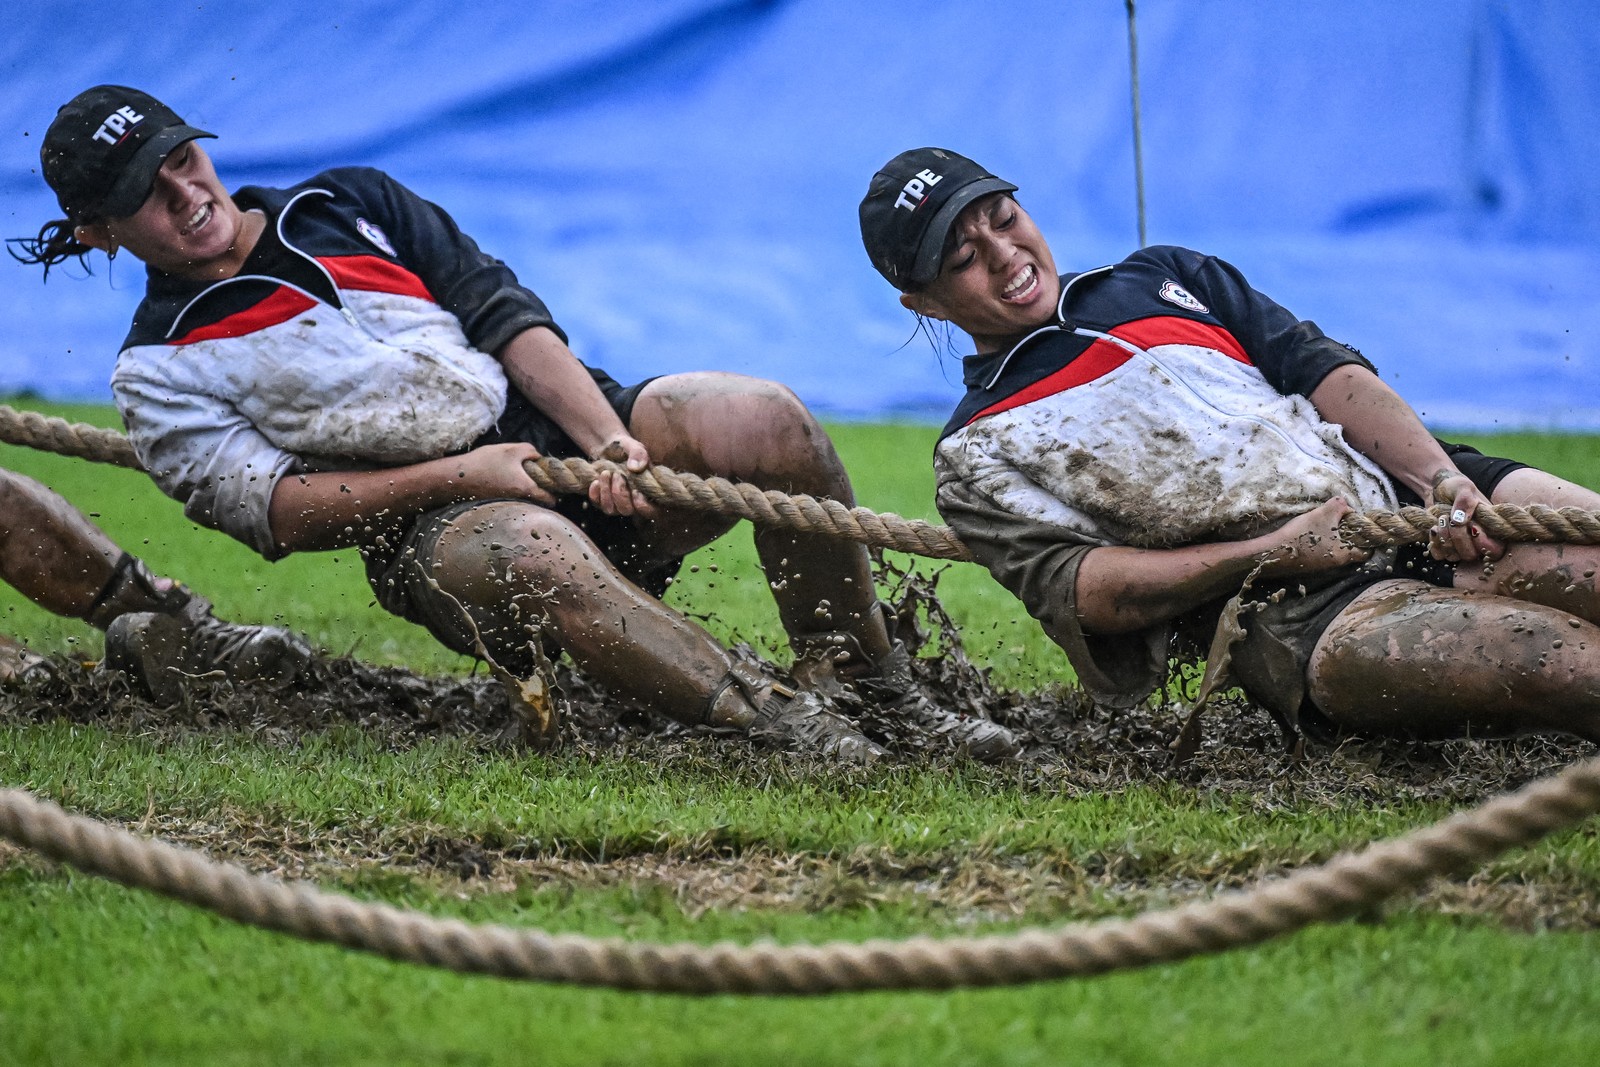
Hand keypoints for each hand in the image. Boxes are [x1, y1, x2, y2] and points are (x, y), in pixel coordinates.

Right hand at [450, 443, 556, 506]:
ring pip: (526, 501)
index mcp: (527, 489)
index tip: (553, 480)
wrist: (455, 478)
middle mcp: (520, 503)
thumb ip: (530, 451)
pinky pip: (513, 501)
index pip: (552, 500)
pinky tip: (502, 479)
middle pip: (539, 502)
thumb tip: (537, 458)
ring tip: (517, 475)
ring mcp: (509, 506)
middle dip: (541, 490)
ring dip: (526, 490)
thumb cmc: (484, 463)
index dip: (556, 490)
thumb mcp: (511, 450)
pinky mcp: (498, 506)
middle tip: (537, 475)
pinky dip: (512, 492)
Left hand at [588, 435, 656, 517]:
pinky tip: (596, 480)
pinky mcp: (602, 500)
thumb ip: (639, 454)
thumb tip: (635, 467)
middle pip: (628, 511)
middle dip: (620, 494)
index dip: (644, 507)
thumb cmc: (626, 448)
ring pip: (611, 510)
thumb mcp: (634, 446)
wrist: (608, 447)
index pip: (652, 511)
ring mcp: (617, 503)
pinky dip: (595, 493)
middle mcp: (634, 501)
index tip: (635, 491)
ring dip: (606, 492)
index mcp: (649, 491)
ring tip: (605, 473)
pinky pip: (597, 504)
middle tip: (617, 475)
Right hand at [1258, 497, 1373, 576]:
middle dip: (1348, 536)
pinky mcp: (1308, 565)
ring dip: (1334, 539)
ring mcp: (1321, 567)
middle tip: (1342, 522)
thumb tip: (1345, 505)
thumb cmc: (1302, 534)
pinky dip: (1321, 544)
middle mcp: (1335, 565)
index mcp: (1344, 555)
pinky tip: (1311, 533)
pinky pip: (1322, 554)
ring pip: (1335, 551)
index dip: (1368, 539)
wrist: (1273, 552)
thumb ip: (1339, 506)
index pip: (1367, 552)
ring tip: (1325, 525)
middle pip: (1350, 550)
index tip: (1361, 527)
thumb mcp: (1323, 514)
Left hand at [1428, 471, 1503, 562]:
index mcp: (1490, 528)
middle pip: (1471, 555)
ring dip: (1444, 538)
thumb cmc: (1455, 487)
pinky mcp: (1444, 546)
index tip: (1471, 525)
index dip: (1483, 542)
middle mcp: (1477, 540)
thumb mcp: (1463, 487)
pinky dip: (1434, 543)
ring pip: (1454, 556)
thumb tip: (1461, 520)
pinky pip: (1439, 555)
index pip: (1495, 549)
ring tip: (1442, 518)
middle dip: (1458, 538)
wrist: (1437, 489)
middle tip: (1450, 519)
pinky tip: (1434, 528)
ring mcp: (1460, 545)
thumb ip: (1465, 500)